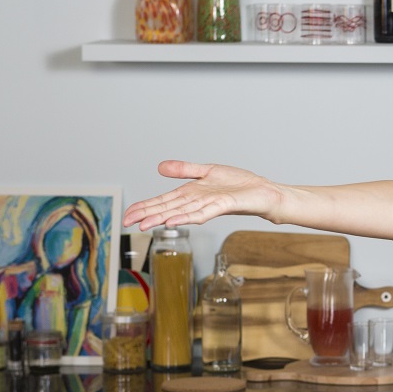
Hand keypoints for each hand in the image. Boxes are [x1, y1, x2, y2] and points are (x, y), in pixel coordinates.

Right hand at [122, 161, 282, 229]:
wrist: (265, 192)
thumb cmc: (240, 184)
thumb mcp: (208, 171)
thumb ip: (184, 170)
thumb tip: (160, 167)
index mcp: (191, 194)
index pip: (163, 201)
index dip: (144, 207)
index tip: (127, 215)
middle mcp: (197, 201)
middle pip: (168, 208)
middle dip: (147, 215)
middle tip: (127, 222)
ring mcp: (210, 205)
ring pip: (181, 213)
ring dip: (163, 218)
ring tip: (145, 224)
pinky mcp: (224, 206)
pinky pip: (203, 212)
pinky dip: (188, 217)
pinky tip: (175, 221)